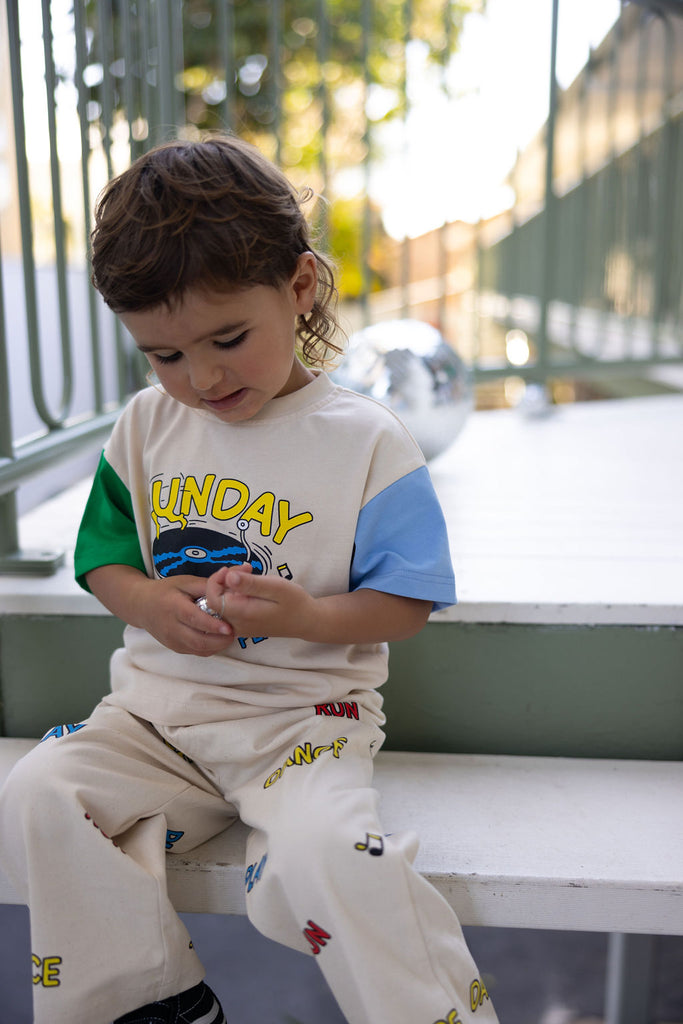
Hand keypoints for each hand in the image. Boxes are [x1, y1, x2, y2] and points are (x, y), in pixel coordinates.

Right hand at [86, 565, 235, 655]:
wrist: (141, 606)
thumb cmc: (167, 590)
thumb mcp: (185, 582)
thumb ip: (209, 583)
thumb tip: (231, 576)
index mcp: (174, 607)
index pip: (194, 619)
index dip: (212, 625)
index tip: (229, 628)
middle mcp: (171, 627)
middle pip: (197, 640)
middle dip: (219, 640)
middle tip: (235, 633)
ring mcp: (171, 640)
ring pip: (197, 649)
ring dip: (216, 646)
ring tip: (230, 636)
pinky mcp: (174, 647)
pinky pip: (195, 652)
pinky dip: (209, 649)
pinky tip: (219, 640)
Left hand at [205, 564, 316, 640]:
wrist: (307, 621)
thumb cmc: (295, 602)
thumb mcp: (276, 587)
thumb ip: (251, 583)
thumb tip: (228, 577)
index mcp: (243, 614)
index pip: (213, 598)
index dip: (217, 580)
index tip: (234, 569)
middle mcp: (237, 625)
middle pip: (215, 600)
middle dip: (225, 580)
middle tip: (247, 567)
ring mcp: (240, 628)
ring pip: (222, 604)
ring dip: (230, 586)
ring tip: (251, 573)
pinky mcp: (244, 626)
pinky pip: (230, 610)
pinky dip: (235, 595)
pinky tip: (251, 587)